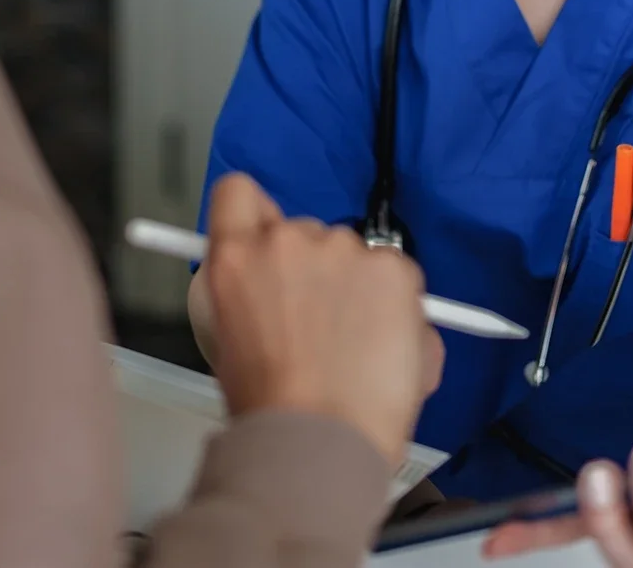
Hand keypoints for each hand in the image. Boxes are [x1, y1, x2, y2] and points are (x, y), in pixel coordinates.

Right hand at [199, 173, 443, 466]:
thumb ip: (258, 298)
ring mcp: (344, 250)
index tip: (268, 247)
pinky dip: (397, 304)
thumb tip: (287, 298)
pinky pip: (396, 274)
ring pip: (355, 255)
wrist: (321, 438)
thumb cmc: (272, 407)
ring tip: (358, 349)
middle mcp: (286, 239)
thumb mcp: (234, 342)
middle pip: (305, 233)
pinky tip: (386, 348)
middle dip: (316, 271)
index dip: (254, 216)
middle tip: (321, 327)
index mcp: (236, 258)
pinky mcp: (394, 266)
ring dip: (359, 287)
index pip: (237, 194)